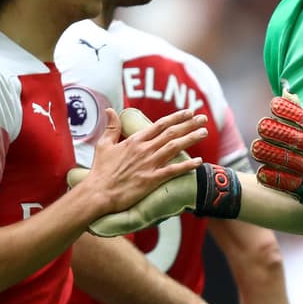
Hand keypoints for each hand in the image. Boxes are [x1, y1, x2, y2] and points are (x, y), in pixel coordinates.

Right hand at [82, 107, 206, 217]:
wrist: (98, 193)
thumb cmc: (100, 170)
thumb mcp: (103, 144)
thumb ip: (111, 127)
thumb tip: (110, 110)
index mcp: (134, 141)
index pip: (159, 125)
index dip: (176, 118)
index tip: (188, 112)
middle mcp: (144, 150)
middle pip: (171, 133)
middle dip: (189, 124)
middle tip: (203, 118)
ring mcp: (149, 164)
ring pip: (174, 147)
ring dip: (191, 138)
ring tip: (204, 132)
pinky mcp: (152, 180)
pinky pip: (173, 170)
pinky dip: (187, 166)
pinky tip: (199, 162)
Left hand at [252, 97, 302, 217]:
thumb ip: (298, 114)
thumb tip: (286, 93)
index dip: (289, 112)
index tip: (273, 104)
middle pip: (296, 140)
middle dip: (277, 132)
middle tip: (261, 126)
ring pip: (290, 160)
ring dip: (271, 153)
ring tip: (255, 148)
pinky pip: (287, 182)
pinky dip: (273, 177)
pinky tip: (260, 172)